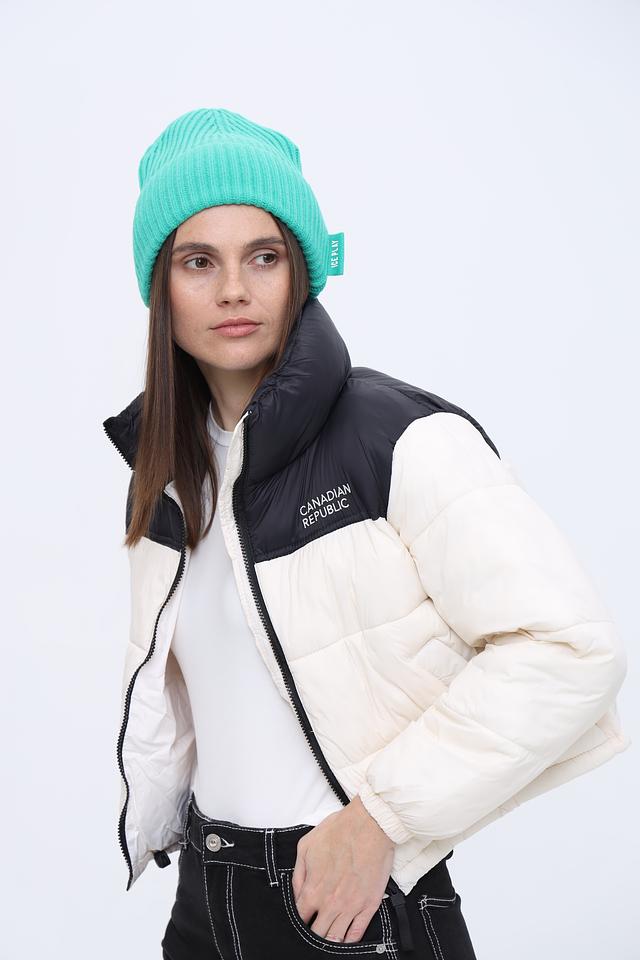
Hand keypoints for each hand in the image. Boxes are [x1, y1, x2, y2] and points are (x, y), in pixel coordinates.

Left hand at [291, 794, 394, 942]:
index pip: (300, 918)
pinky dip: (349, 940)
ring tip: (328, 935)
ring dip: (330, 940)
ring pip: (336, 938)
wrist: (369, 824)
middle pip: (317, 933)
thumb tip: (296, 894)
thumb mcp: (306, 846)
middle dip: (314, 932)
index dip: (299, 920)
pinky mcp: (369, 905)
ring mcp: (351, 906)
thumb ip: (298, 875)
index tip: (303, 918)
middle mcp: (330, 903)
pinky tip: (345, 938)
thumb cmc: (339, 831)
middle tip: (315, 927)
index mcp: (313, 890)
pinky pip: (357, 934)